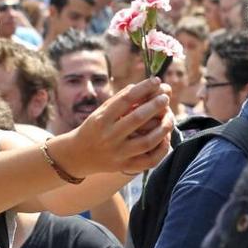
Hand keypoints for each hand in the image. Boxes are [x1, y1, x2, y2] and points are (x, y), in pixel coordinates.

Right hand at [51, 78, 171, 175]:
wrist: (77, 156)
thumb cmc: (94, 129)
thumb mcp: (100, 112)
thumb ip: (120, 100)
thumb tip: (145, 86)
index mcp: (101, 119)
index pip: (126, 99)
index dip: (143, 88)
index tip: (156, 80)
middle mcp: (109, 136)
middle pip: (137, 119)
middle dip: (155, 105)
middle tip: (165, 97)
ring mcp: (118, 153)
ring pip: (147, 141)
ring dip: (163, 128)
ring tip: (170, 117)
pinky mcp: (125, 166)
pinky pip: (149, 160)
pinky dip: (161, 149)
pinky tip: (166, 137)